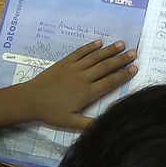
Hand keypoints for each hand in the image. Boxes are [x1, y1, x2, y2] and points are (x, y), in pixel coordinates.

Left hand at [21, 39, 136, 128]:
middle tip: (134, 53)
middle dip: (121, 60)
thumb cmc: (51, 113)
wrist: (31, 100)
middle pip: (106, 67)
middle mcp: (83, 78)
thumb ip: (89, 124)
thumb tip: (107, 124)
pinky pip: (80, 52)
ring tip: (121, 44)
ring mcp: (74, 68)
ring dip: (109, 50)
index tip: (135, 69)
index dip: (123, 75)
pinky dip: (90, 47)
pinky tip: (99, 43)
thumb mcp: (70, 123)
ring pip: (95, 57)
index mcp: (87, 93)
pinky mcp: (64, 62)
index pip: (110, 82)